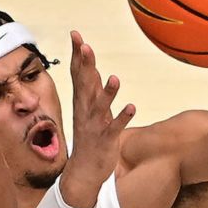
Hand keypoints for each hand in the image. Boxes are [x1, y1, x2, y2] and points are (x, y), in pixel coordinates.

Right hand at [60, 30, 134, 202]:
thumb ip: (92, 89)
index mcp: (82, 102)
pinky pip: (115, 128)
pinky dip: (122, 118)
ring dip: (108, 93)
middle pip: (85, 85)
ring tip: (114, 77)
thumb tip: (93, 67)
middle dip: (85, 66)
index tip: (75, 34)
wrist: (84, 172)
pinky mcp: (106, 140)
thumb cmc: (90, 137)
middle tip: (85, 46)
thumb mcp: (89, 110)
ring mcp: (95, 126)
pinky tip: (132, 107)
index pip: (78, 74)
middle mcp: (86, 111)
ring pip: (100, 107)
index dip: (77, 55)